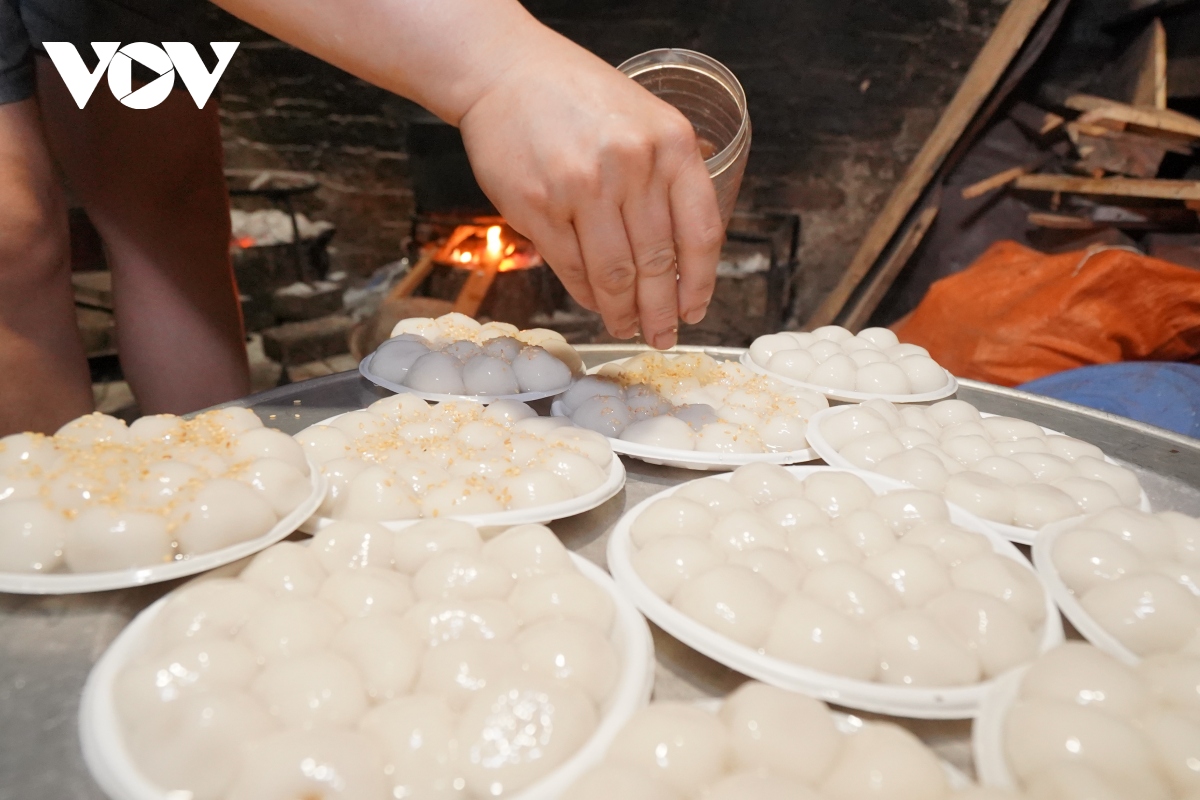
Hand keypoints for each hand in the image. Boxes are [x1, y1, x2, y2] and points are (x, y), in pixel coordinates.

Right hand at [458, 32, 723, 348]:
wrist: (505, 72)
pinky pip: (573, 267)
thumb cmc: (577, 97)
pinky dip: (587, 294)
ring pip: (616, 273)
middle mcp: (632, 164)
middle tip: (663, 335)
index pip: (701, 231)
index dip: (700, 282)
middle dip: (662, 310)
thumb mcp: (644, 119)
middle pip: (658, 261)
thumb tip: (679, 257)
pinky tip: (596, 304)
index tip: (695, 309)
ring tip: (627, 327)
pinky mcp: (540, 206)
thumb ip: (667, 176)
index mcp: (670, 143)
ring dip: (624, 311)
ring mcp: (583, 187)